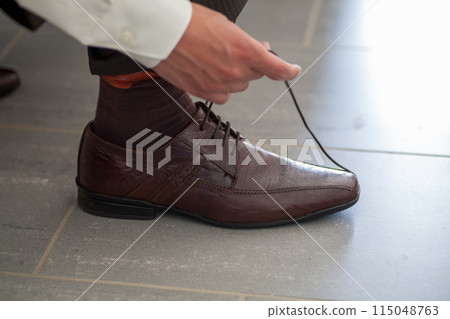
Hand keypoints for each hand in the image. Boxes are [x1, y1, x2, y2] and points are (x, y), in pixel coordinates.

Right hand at [153, 3, 300, 103]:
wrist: (163, 32)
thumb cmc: (190, 23)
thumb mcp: (227, 26)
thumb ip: (246, 44)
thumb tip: (258, 50)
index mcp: (245, 51)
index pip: (277, 68)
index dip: (288, 70)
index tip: (292, 70)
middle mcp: (235, 71)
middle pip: (254, 75)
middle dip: (251, 64)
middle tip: (238, 53)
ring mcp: (219, 84)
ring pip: (239, 86)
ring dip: (234, 75)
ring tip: (216, 59)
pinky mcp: (204, 92)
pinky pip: (223, 96)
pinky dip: (221, 87)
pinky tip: (211, 74)